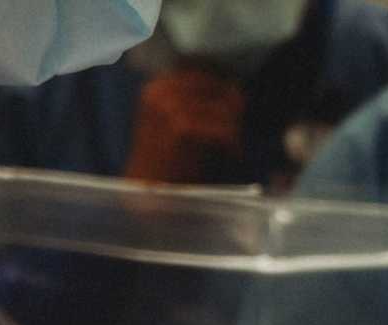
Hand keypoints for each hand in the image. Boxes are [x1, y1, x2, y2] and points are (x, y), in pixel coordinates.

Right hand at [123, 67, 245, 183]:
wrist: (149, 188)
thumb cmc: (167, 158)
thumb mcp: (173, 120)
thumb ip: (196, 101)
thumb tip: (235, 89)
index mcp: (157, 87)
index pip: (201, 74)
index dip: (222, 88)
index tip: (235, 104)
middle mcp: (161, 92)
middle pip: (214, 86)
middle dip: (232, 107)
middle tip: (237, 127)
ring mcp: (170, 108)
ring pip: (222, 108)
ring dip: (233, 128)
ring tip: (233, 145)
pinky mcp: (182, 127)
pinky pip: (222, 128)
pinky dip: (232, 142)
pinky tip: (231, 153)